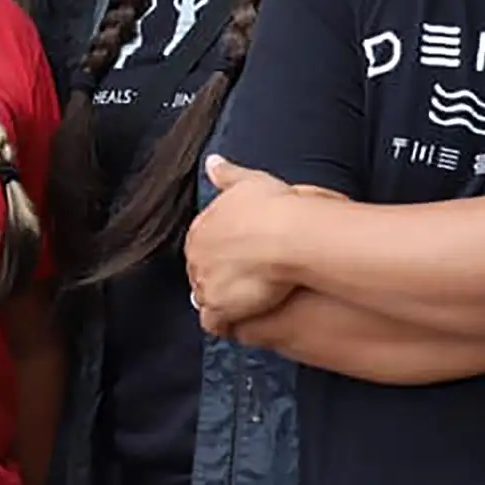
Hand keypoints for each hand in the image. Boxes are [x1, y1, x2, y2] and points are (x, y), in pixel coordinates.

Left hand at [185, 155, 302, 332]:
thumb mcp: (249, 181)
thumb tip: (212, 162)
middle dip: (217, 276)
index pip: (203, 245)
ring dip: (220, 299)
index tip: (238, 256)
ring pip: (204, 297)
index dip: (221, 252)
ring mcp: (205, 282)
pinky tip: (237, 321)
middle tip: (243, 280)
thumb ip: (228, 174)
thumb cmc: (273, 207)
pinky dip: (223, 323)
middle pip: (201, 271)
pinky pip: (213, 322)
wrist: (287, 235)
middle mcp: (197, 255)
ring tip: (243, 302)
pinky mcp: (218, 306)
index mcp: (202, 228)